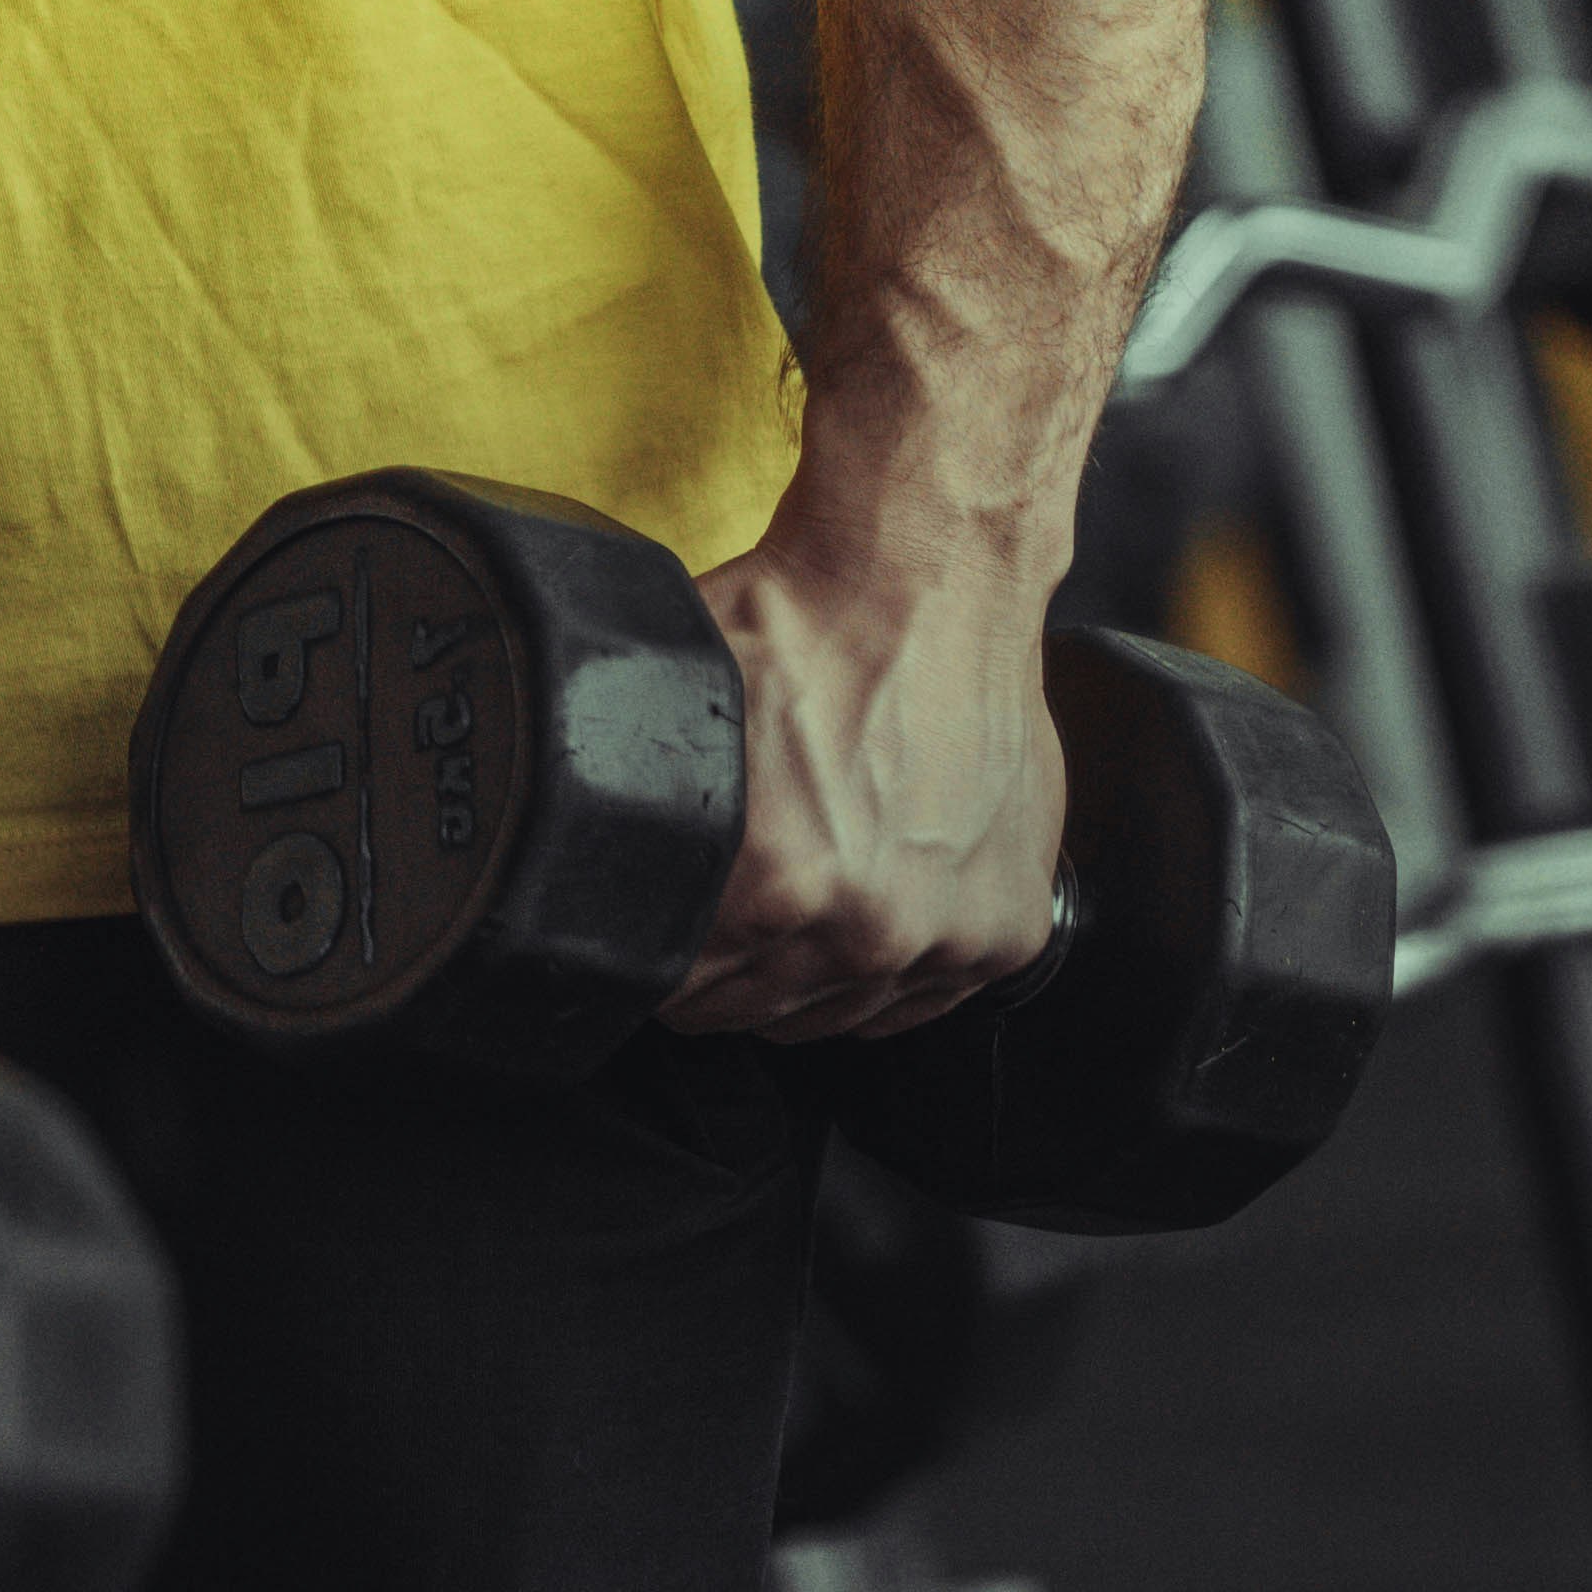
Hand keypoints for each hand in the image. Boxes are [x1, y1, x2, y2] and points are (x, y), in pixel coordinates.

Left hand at [659, 511, 1072, 1043]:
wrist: (928, 574)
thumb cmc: (807, 623)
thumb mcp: (675, 709)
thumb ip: (637, 804)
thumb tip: (586, 847)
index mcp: (776, 884)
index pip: (678, 991)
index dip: (653, 961)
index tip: (654, 938)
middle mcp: (866, 926)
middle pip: (756, 1012)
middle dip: (725, 973)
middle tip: (718, 925)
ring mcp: (945, 935)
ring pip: (841, 1016)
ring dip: (806, 981)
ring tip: (787, 920)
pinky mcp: (1006, 927)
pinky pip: (926, 1002)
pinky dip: (891, 980)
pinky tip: (857, 935)